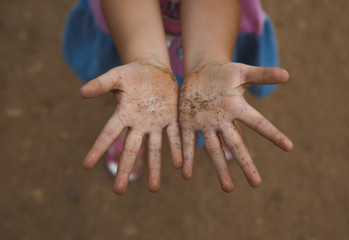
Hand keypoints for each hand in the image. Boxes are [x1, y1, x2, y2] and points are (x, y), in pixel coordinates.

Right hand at [80, 61, 182, 193]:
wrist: (155, 70)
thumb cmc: (132, 74)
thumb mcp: (116, 76)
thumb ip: (101, 84)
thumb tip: (81, 92)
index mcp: (123, 114)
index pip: (108, 134)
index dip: (97, 148)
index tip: (86, 166)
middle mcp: (138, 124)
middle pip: (130, 150)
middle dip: (125, 169)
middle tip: (118, 191)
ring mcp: (156, 123)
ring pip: (154, 149)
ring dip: (155, 168)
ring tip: (154, 189)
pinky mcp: (172, 118)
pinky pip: (174, 135)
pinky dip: (176, 149)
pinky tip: (179, 164)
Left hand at [179, 62, 292, 191]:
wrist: (200, 73)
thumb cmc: (224, 73)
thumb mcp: (242, 72)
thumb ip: (262, 75)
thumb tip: (288, 75)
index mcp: (237, 108)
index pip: (258, 122)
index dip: (272, 133)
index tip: (289, 147)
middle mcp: (222, 121)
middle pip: (236, 144)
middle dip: (246, 163)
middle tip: (257, 184)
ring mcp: (205, 124)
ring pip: (213, 148)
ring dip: (220, 168)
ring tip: (229, 189)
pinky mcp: (188, 123)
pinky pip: (186, 142)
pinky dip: (185, 156)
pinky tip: (185, 174)